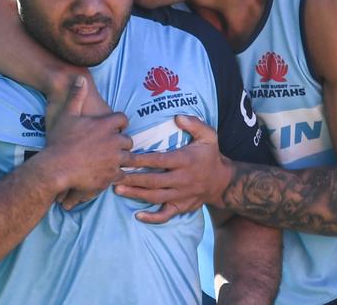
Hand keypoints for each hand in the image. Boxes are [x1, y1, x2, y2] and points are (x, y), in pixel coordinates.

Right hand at [45, 76, 133, 193]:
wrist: (56, 167)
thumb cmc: (60, 140)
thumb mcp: (67, 114)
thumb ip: (76, 95)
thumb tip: (80, 78)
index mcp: (106, 125)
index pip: (123, 120)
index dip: (119, 123)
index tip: (114, 127)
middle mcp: (114, 141)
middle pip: (128, 141)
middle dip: (121, 143)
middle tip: (111, 146)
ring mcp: (114, 159)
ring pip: (127, 158)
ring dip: (121, 158)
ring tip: (111, 160)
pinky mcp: (110, 175)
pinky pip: (121, 173)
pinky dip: (116, 173)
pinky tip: (107, 172)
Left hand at [114, 115, 232, 223]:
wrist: (222, 182)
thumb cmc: (210, 156)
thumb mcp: (209, 135)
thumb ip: (194, 124)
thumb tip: (177, 117)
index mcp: (185, 161)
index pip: (159, 160)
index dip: (141, 160)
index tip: (125, 157)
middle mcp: (182, 180)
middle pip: (153, 181)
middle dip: (132, 179)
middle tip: (114, 175)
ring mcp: (181, 195)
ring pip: (155, 197)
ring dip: (135, 195)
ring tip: (118, 190)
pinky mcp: (181, 207)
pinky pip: (165, 215)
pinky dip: (152, 218)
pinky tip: (137, 216)